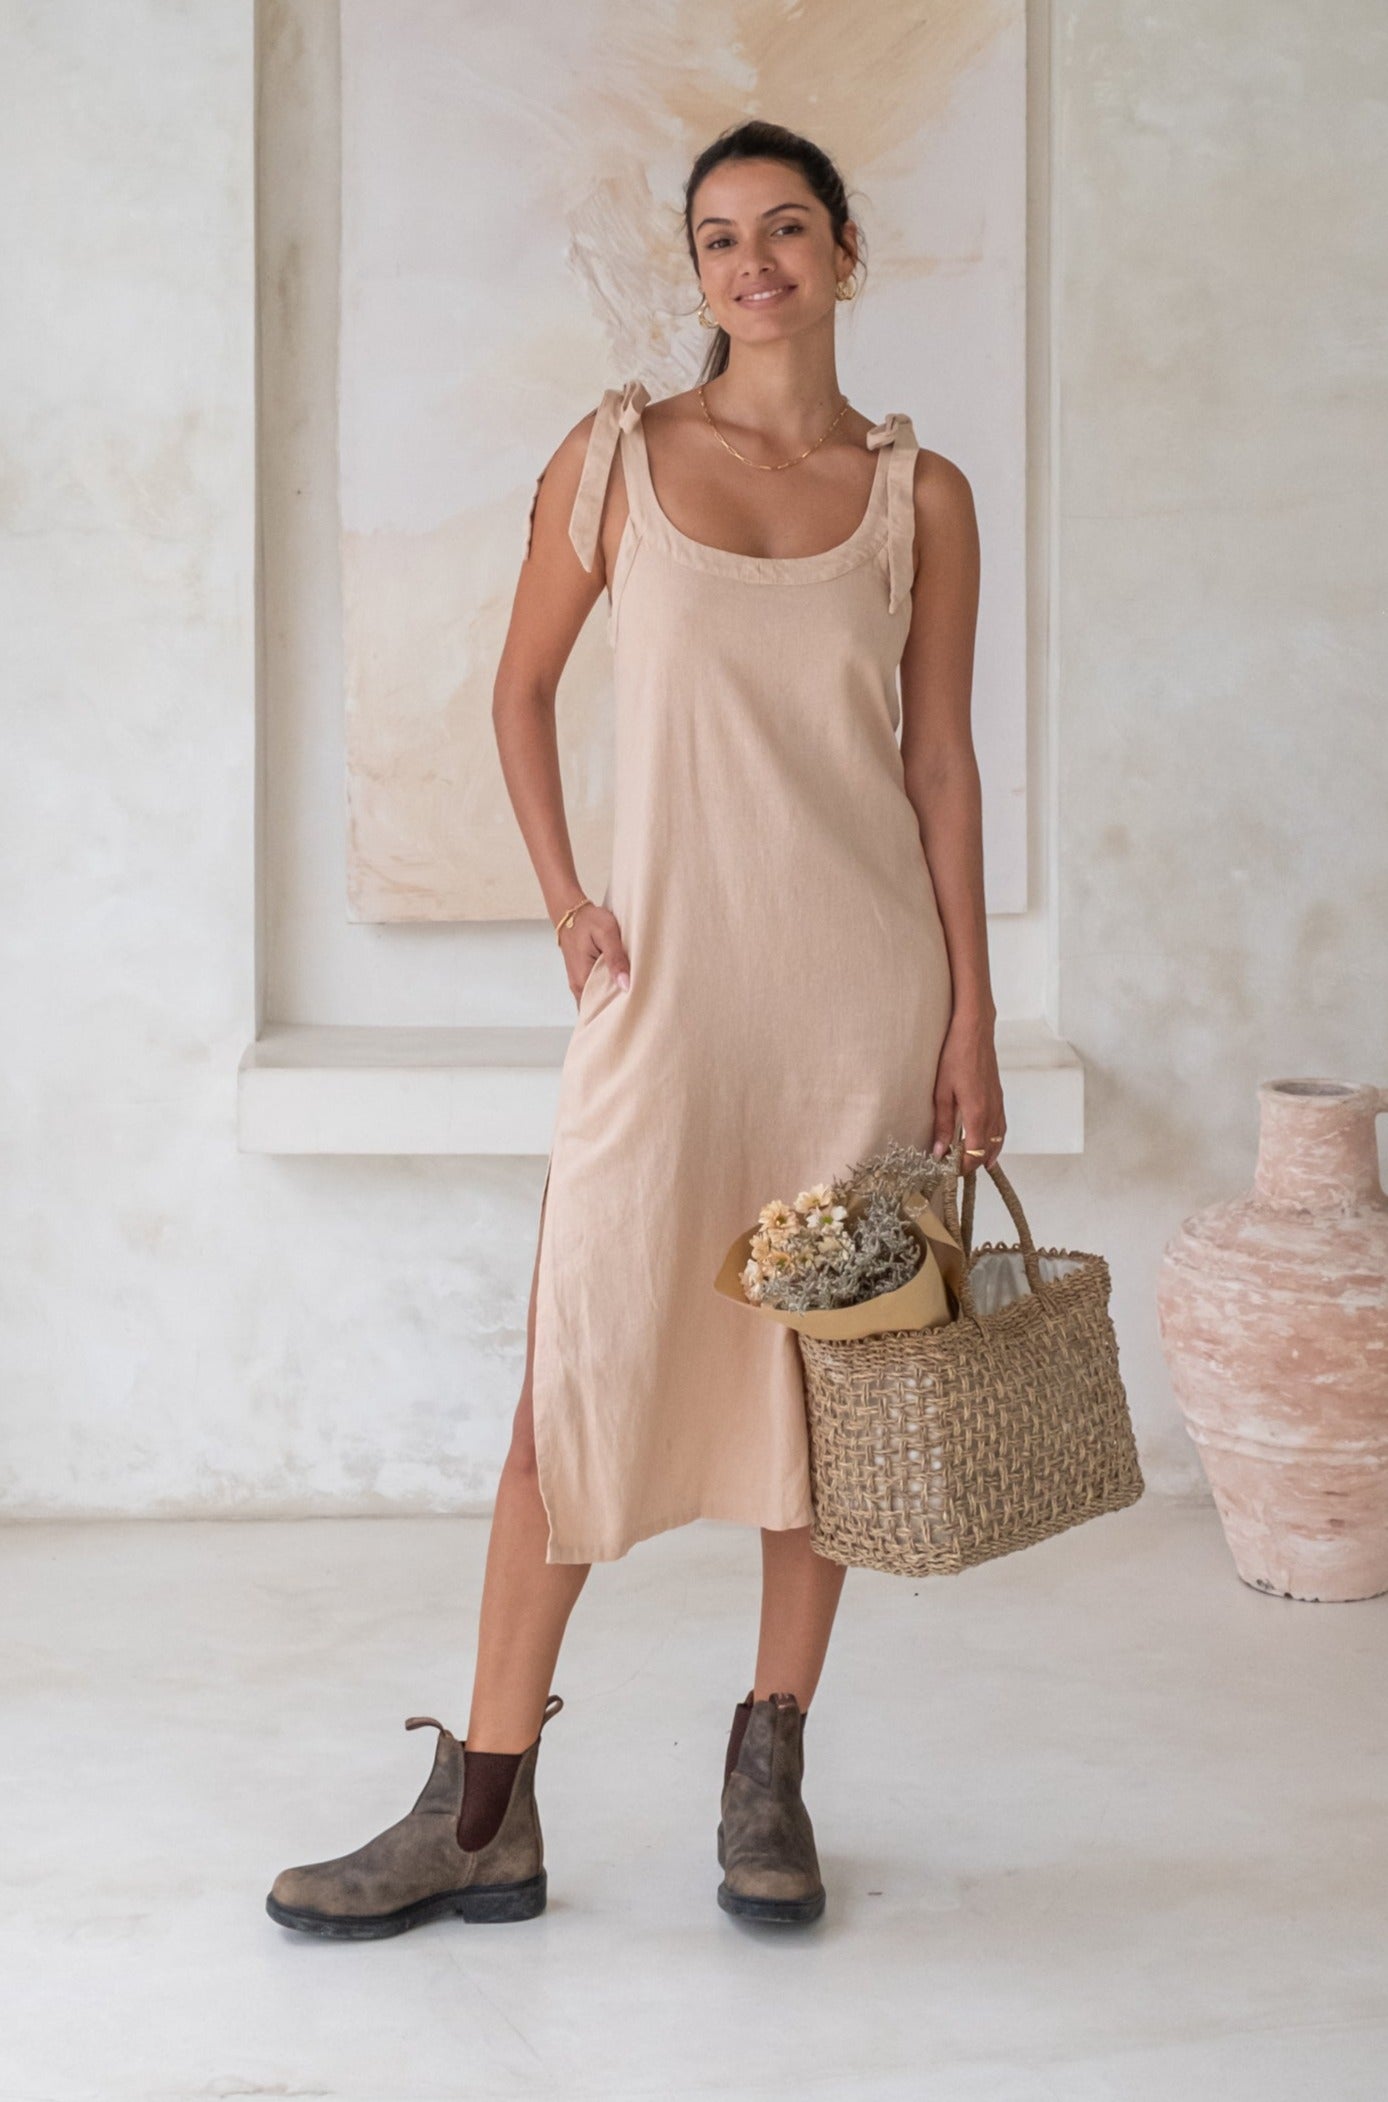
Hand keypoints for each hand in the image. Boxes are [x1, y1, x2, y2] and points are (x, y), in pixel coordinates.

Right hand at [560, 902, 630, 1004]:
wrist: (570, 912)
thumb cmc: (589, 921)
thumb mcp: (607, 934)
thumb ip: (616, 959)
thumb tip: (626, 985)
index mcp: (583, 979)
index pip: (600, 1010)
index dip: (617, 1014)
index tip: (635, 1013)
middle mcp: (578, 987)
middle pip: (599, 1009)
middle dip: (617, 1011)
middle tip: (640, 1009)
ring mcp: (578, 984)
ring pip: (597, 1002)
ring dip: (612, 1003)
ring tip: (634, 1001)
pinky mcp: (581, 979)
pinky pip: (595, 993)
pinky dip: (608, 994)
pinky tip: (621, 990)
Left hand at [930, 1010, 1005, 1172]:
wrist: (974, 1030)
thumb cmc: (955, 1056)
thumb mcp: (942, 1091)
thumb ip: (943, 1123)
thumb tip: (940, 1150)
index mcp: (978, 1112)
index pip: (974, 1152)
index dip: (963, 1166)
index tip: (948, 1170)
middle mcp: (992, 1111)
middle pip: (988, 1149)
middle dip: (973, 1163)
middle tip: (956, 1170)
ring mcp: (998, 1103)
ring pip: (997, 1139)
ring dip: (986, 1153)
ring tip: (972, 1164)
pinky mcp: (998, 1095)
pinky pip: (1001, 1126)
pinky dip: (994, 1140)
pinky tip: (986, 1142)